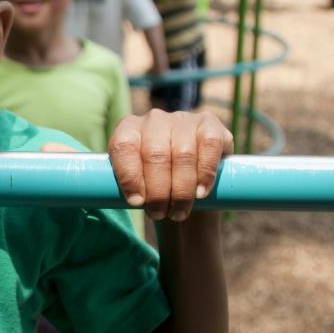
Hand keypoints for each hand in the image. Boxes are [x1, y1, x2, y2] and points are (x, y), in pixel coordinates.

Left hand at [108, 110, 232, 221]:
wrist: (192, 179)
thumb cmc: (158, 183)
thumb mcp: (138, 183)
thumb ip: (131, 188)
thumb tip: (135, 201)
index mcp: (129, 129)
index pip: (123, 147)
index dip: (129, 176)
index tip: (136, 202)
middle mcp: (154, 119)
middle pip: (155, 154)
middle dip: (157, 191)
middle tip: (159, 213)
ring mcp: (183, 119)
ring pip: (183, 154)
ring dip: (181, 190)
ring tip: (178, 212)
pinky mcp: (210, 123)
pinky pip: (209, 145)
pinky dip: (205, 173)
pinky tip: (201, 193)